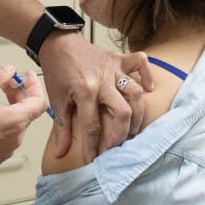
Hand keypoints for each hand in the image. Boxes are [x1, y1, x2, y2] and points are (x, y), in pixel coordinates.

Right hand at [0, 66, 44, 174]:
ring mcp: (6, 150)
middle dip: (19, 95)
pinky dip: (2, 125)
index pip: (39, 102)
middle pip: (27, 112)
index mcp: (14, 121)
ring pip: (16, 125)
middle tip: (5, 84)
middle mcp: (15, 139)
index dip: (34, 86)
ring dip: (10, 110)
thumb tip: (9, 70)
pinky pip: (6, 138)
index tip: (26, 77)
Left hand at [38, 35, 153, 163]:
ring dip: (138, 113)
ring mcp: (114, 68)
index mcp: (84, 91)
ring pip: (136, 92)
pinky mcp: (119, 59)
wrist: (58, 44)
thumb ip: (62, 128)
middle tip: (116, 146)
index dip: (93, 146)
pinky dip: (147, 75)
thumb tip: (60, 152)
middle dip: (121, 135)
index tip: (94, 160)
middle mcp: (102, 80)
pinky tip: (148, 90)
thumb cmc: (57, 72)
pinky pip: (141, 62)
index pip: (92, 126)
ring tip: (133, 128)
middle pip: (122, 112)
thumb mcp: (56, 100)